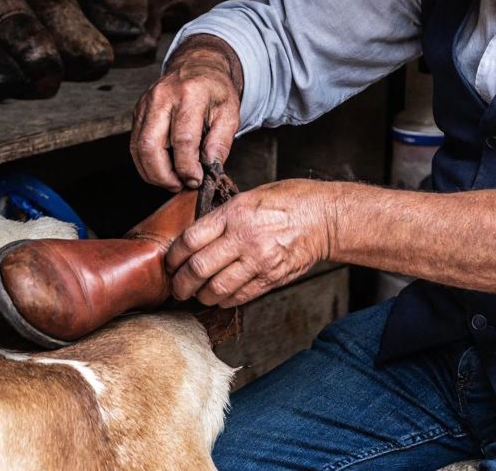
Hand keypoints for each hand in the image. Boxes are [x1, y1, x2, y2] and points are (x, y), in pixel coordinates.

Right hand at [131, 35, 242, 191]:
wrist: (198, 66)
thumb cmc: (215, 91)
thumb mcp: (230, 113)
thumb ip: (221, 142)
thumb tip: (209, 169)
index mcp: (190, 94)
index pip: (183, 140)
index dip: (188, 168)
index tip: (196, 180)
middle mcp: (163, 97)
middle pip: (151, 146)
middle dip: (163, 176)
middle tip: (179, 185)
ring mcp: (146, 103)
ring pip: (138, 148)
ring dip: (153, 173)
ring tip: (171, 180)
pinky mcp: (138, 111)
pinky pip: (135, 144)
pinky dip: (146, 163)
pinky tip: (162, 169)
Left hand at [166, 179, 337, 307]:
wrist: (325, 217)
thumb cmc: (290, 201)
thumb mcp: (250, 196)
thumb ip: (223, 216)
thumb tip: (197, 237)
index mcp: (235, 214)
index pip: (190, 240)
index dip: (174, 256)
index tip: (170, 263)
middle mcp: (244, 238)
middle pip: (198, 269)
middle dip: (181, 283)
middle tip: (177, 287)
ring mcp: (259, 261)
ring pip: (216, 288)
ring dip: (201, 296)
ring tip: (197, 294)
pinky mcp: (271, 278)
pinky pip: (239, 296)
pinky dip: (224, 300)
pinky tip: (220, 297)